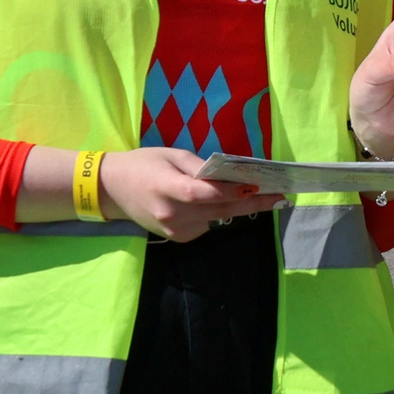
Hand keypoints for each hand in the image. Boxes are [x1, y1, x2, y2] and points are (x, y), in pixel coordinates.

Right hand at [99, 148, 281, 243]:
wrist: (113, 190)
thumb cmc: (143, 164)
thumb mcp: (171, 155)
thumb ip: (199, 167)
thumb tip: (230, 174)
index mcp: (167, 188)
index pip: (204, 193)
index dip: (232, 191)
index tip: (259, 186)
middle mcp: (172, 214)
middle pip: (219, 209)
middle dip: (252, 202)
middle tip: (280, 197)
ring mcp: (175, 230)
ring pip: (217, 218)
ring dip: (237, 206)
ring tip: (262, 195)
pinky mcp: (178, 238)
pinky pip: (207, 224)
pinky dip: (217, 212)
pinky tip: (218, 201)